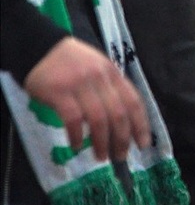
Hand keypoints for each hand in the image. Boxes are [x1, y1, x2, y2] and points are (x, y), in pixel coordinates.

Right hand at [23, 36, 150, 161]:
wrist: (41, 48)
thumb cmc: (73, 62)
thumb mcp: (98, 68)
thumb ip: (110, 89)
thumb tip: (123, 122)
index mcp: (112, 72)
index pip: (133, 100)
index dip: (140, 124)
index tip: (143, 144)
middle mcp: (100, 78)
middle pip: (118, 113)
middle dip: (121, 139)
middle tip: (120, 156)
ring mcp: (80, 84)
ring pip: (98, 119)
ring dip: (101, 142)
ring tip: (100, 156)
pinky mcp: (60, 92)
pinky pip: (74, 119)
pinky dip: (77, 136)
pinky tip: (77, 146)